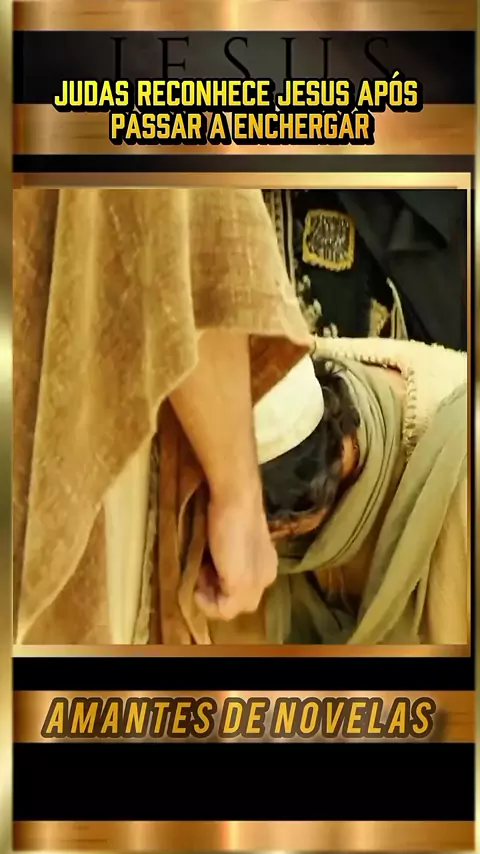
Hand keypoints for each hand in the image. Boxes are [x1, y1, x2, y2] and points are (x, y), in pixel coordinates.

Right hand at [194, 486, 277, 620]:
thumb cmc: (229, 509)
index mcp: (265, 564)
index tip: (202, 566)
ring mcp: (256, 584)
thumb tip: (208, 569)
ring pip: (230, 608)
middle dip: (213, 591)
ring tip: (198, 573)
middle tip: (198, 571)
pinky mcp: (242, 588)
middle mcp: (266, 576)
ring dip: (208, 596)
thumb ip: (225, 556)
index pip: (242, 588)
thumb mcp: (227, 538)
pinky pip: (222, 610)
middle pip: (236, 600)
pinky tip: (197, 586)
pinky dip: (205, 603)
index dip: (218, 582)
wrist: (236, 497)